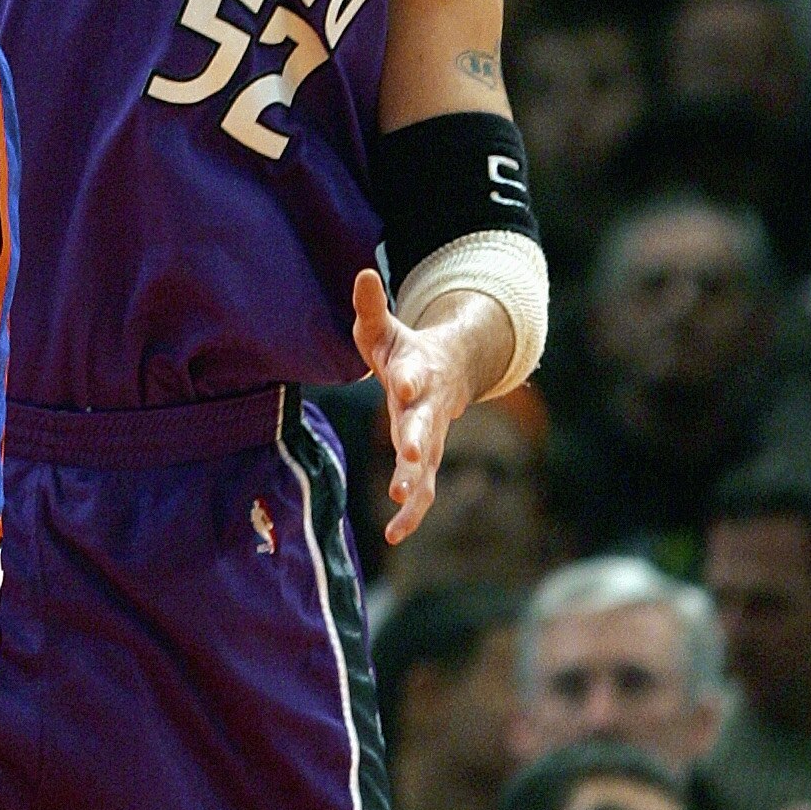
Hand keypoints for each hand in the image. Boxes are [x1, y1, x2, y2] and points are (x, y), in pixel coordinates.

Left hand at [353, 267, 466, 543]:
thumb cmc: (404, 350)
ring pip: (428, 466)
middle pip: (425, 426)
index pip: (416, 375)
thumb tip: (362, 273)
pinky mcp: (426, 460)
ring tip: (398, 507)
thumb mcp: (384, 328)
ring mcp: (431, 438)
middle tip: (411, 455)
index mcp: (417, 372)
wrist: (447, 372)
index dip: (412, 378)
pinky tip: (394, 535)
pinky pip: (423, 491)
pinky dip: (412, 513)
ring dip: (415, 485)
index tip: (406, 383)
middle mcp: (428, 409)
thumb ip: (371, 307)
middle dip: (418, 441)